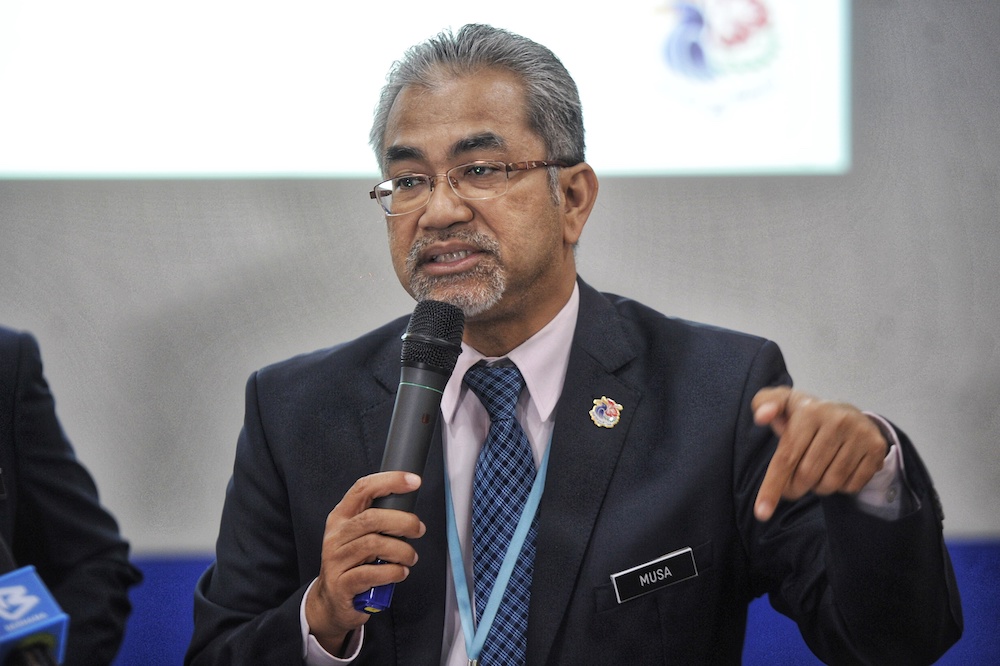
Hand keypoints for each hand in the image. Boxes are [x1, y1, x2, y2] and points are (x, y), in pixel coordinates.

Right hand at [305, 471, 425, 654]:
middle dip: (403, 521)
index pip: (363, 489)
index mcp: (341, 517)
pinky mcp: (342, 584)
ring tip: (410, 558)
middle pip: (372, 517)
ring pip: (373, 544)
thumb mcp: (358, 536)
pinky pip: (372, 573)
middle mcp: (336, 535)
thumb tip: (409, 506)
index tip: (414, 481)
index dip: (390, 481)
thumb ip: (378, 520)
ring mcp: (336, 559)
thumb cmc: (352, 563)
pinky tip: (400, 573)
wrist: (330, 601)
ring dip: (401, 550)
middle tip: (419, 530)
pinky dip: (393, 572)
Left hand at [751, 387, 888, 521]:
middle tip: (794, 483)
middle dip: (795, 487)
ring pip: (831, 483)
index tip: (761, 513)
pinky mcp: (876, 447)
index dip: (772, 487)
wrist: (848, 413)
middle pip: (807, 475)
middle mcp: (837, 420)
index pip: (786, 457)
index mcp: (810, 412)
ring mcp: (860, 434)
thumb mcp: (783, 404)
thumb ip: (765, 404)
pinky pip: (852, 486)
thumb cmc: (807, 416)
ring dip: (819, 487)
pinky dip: (840, 487)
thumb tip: (761, 416)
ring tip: (817, 471)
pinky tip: (837, 470)